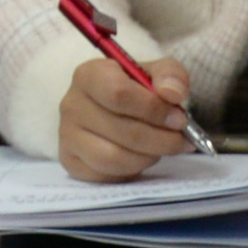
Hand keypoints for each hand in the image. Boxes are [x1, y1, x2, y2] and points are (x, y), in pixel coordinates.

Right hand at [59, 51, 194, 181]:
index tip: (179, 118)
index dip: (154, 110)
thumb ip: (171, 75)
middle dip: (161, 139)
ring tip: (162, 148)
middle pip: (123, 130)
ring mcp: (67, 135)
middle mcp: (71, 104)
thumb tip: (173, 94)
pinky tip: (143, 157)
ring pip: (114, 157)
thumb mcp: (156, 73)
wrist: (112, 111)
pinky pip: (107, 173)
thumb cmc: (135, 89)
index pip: (118, 94)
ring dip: (149, 156)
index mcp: (89, 75)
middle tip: (180, 139)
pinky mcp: (71, 161)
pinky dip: (133, 169)